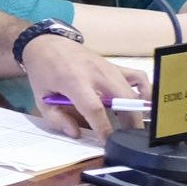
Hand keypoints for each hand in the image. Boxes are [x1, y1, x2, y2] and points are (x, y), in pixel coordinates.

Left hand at [20, 35, 144, 139]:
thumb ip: (56, 118)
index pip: (94, 108)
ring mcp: (110, 68)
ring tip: (133, 129)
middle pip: (122, 100)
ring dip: (137, 112)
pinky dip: (145, 91)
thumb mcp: (41, 97)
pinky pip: (139, 77)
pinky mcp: (116, 66)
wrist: (48, 43)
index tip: (107, 142)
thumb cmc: (44, 72)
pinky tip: (142, 104)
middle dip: (128, 124)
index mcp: (75, 81)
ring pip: (133, 92)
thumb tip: (77, 134)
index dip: (103, 127)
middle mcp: (96, 74)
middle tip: (127, 140)